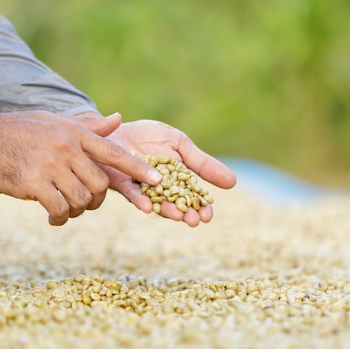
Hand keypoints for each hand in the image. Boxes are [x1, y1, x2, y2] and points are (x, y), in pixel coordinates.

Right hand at [0, 104, 161, 225]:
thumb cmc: (17, 130)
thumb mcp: (55, 121)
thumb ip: (88, 125)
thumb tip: (118, 118)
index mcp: (75, 132)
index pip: (114, 152)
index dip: (138, 168)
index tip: (157, 181)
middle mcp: (67, 147)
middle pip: (100, 184)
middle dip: (96, 200)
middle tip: (83, 204)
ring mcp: (51, 164)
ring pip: (82, 199)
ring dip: (77, 211)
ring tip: (64, 210)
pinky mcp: (34, 183)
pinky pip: (60, 209)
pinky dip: (60, 219)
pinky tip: (52, 219)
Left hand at [103, 120, 235, 226]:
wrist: (116, 128)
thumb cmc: (149, 137)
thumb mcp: (181, 145)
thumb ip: (202, 164)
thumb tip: (233, 182)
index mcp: (175, 180)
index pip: (191, 196)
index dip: (200, 207)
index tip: (207, 216)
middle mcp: (158, 188)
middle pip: (174, 203)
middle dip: (184, 213)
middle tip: (193, 221)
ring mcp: (140, 187)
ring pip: (155, 201)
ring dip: (166, 210)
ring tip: (177, 216)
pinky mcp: (121, 182)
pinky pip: (130, 192)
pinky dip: (139, 199)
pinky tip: (147, 206)